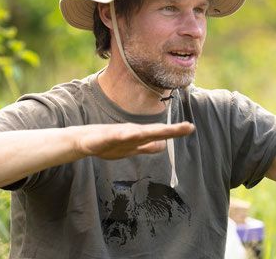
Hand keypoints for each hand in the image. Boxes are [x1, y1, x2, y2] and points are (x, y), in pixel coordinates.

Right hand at [75, 121, 194, 159]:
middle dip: (171, 130)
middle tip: (189, 127)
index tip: (191, 127)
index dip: (175, 131)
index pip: (161, 134)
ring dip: (153, 131)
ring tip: (167, 130)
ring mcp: (120, 134)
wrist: (85, 140)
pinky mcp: (107, 137)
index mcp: (140, 136)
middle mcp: (133, 132)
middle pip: (156, 131)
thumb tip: (163, 145)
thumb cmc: (109, 143)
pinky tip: (133, 133)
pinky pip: (117, 136)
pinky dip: (126, 134)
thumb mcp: (133, 147)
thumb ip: (148, 146)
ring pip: (139, 132)